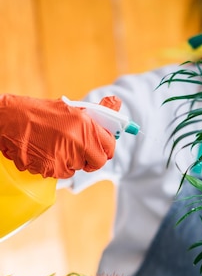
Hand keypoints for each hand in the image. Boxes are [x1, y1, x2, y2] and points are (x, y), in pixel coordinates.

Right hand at [0, 94, 120, 178]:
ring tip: (56, 145)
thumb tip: (117, 102)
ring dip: (71, 161)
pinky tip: (46, 152)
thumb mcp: (71, 108)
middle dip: (91, 159)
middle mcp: (77, 142)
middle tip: (81, 152)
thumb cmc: (40, 112)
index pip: (109, 147)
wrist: (7, 120)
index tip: (102, 149)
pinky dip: (56, 166)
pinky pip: (61, 173)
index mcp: (85, 125)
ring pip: (77, 168)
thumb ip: (98, 111)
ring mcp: (64, 157)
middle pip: (97, 163)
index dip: (107, 149)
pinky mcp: (50, 168)